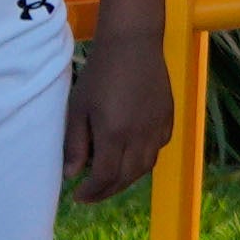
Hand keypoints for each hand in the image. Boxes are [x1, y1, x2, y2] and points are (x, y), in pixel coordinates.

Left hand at [64, 0, 175, 199]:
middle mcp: (140, 135)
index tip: (78, 196)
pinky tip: (131, 153)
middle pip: (127, 177)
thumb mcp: (79, 107)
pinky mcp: (168, 117)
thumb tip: (71, 174)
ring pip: (146, 166)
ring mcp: (157, 127)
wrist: (133, 43)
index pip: (105, 177)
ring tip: (110, 178)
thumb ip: (75, 143)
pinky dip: (144, 158)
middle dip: (108, 190)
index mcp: (115, 134)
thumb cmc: (100, 73)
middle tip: (92, 193)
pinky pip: (158, 148)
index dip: (92, 192)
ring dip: (127, 178)